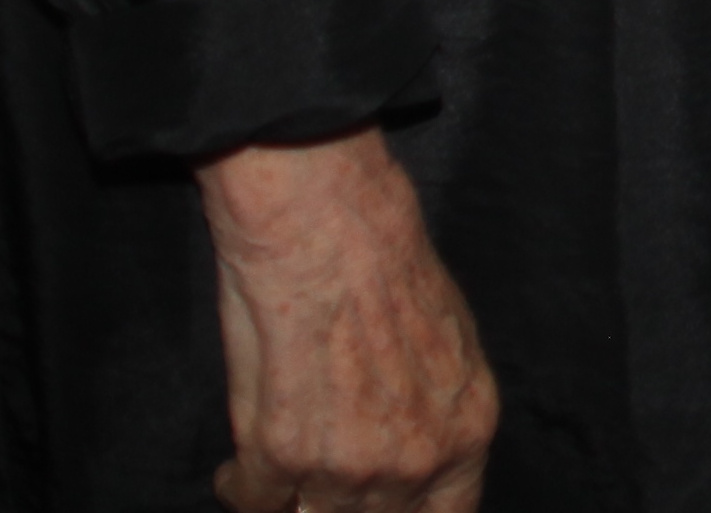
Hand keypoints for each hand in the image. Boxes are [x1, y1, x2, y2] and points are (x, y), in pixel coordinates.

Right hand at [197, 131, 494, 512]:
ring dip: (293, 496)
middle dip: (343, 506)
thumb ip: (433, 420)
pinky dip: (244, 484)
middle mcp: (412, 461)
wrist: (328, 226)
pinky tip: (245, 460)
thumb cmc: (387, 270)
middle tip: (320, 478)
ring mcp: (347, 466)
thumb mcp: (447, 349)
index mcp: (466, 432)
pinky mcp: (280, 458)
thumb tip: (413, 463)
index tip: (381, 507)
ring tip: (282, 461)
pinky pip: (254, 501)